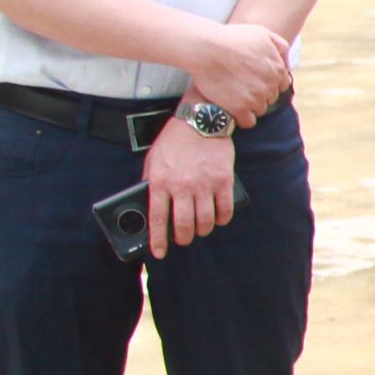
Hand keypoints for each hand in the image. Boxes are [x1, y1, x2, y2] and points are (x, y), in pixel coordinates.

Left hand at [141, 113, 238, 256]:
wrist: (201, 121)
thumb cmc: (175, 140)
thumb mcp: (154, 160)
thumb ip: (152, 182)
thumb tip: (151, 205)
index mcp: (160, 182)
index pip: (158, 219)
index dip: (159, 240)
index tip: (159, 253)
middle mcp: (182, 187)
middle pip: (183, 226)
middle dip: (183, 238)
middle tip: (184, 239)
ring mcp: (204, 185)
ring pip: (205, 222)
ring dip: (202, 231)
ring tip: (200, 229)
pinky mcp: (223, 181)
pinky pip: (224, 210)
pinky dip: (221, 219)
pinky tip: (218, 218)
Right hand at [181, 18, 292, 120]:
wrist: (207, 48)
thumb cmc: (232, 38)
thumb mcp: (263, 34)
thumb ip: (281, 48)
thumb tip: (287, 64)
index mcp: (278, 70)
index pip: (281, 85)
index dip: (268, 82)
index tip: (253, 79)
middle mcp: (270, 86)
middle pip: (270, 98)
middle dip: (259, 93)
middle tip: (241, 86)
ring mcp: (256, 98)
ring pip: (259, 110)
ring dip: (249, 105)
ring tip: (234, 96)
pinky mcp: (240, 108)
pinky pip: (248, 122)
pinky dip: (241, 118)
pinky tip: (232, 109)